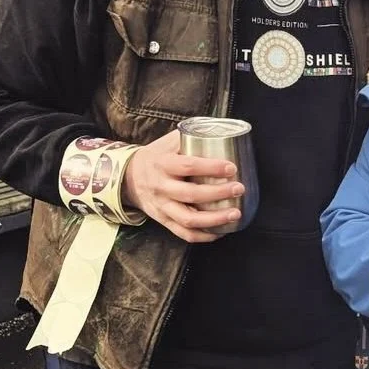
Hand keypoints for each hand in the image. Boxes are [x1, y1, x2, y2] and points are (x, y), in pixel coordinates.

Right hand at [122, 131, 244, 242]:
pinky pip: (184, 233)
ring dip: (214, 219)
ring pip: (188, 219)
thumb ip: (190, 138)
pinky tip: (221, 231)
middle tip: (239, 189)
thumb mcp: (168, 143)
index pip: (188, 166)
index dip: (211, 167)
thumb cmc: (157, 157)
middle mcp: (161, 187)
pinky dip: (204, 236)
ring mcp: (162, 207)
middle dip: (218, 193)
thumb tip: (221, 133)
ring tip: (235, 214)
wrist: (129, 178)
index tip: (231, 167)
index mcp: (163, 164)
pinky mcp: (164, 221)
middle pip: (191, 195)